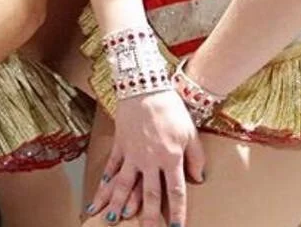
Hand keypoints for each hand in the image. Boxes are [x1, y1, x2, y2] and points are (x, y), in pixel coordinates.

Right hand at [86, 91, 205, 226]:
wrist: (144, 87)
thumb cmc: (170, 109)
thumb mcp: (191, 133)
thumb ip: (196, 158)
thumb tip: (198, 179)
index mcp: (170, 158)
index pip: (175, 192)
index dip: (177, 213)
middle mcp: (149, 160)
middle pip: (148, 194)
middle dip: (148, 217)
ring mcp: (132, 153)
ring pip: (124, 183)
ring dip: (118, 202)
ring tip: (111, 217)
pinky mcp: (120, 143)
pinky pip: (113, 164)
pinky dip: (107, 178)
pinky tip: (101, 189)